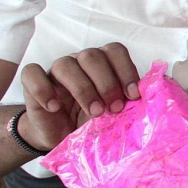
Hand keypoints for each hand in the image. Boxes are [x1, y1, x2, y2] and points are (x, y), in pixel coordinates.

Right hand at [17, 43, 140, 150]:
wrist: (59, 135)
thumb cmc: (91, 121)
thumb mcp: (114, 113)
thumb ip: (130, 102)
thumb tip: (155, 99)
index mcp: (103, 64)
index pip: (115, 51)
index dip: (126, 70)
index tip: (134, 96)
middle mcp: (80, 62)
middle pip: (93, 56)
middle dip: (107, 83)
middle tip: (115, 108)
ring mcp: (55, 71)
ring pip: (66, 64)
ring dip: (83, 88)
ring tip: (94, 112)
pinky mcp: (32, 83)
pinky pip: (32, 73)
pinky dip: (43, 89)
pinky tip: (54, 107)